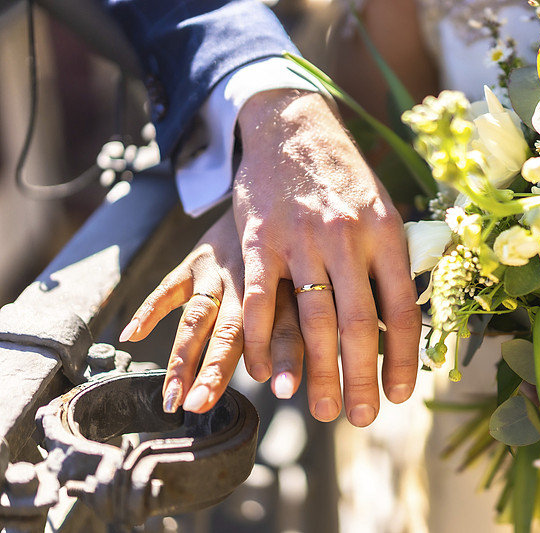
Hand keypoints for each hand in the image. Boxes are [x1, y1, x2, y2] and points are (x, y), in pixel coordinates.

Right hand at [119, 209, 304, 412]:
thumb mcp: (312, 280)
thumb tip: (324, 368)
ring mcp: (219, 274)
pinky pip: (168, 287)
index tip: (282, 391)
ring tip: (172, 396)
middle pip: (233, 332)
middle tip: (201, 405)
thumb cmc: (297, 255)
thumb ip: (314, 322)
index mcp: (287, 293)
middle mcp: (251, 285)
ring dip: (183, 358)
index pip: (287, 331)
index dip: (287, 361)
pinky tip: (132, 335)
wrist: (277, 191)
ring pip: (198, 318)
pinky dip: (149, 310)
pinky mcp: (195, 262)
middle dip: (216, 371)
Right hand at [233, 89, 420, 425]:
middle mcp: (347, 238)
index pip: (403, 310)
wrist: (294, 129)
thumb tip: (402, 321)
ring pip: (312, 320)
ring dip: (317, 372)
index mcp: (386, 234)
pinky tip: (267, 374)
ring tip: (321, 409)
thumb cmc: (344, 178)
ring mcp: (301, 239)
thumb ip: (393, 261)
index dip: (405, 359)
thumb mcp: (384, 209)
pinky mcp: (259, 239)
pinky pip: (258, 301)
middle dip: (360, 379)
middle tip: (360, 418)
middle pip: (358, 324)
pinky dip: (262, 343)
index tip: (402, 395)